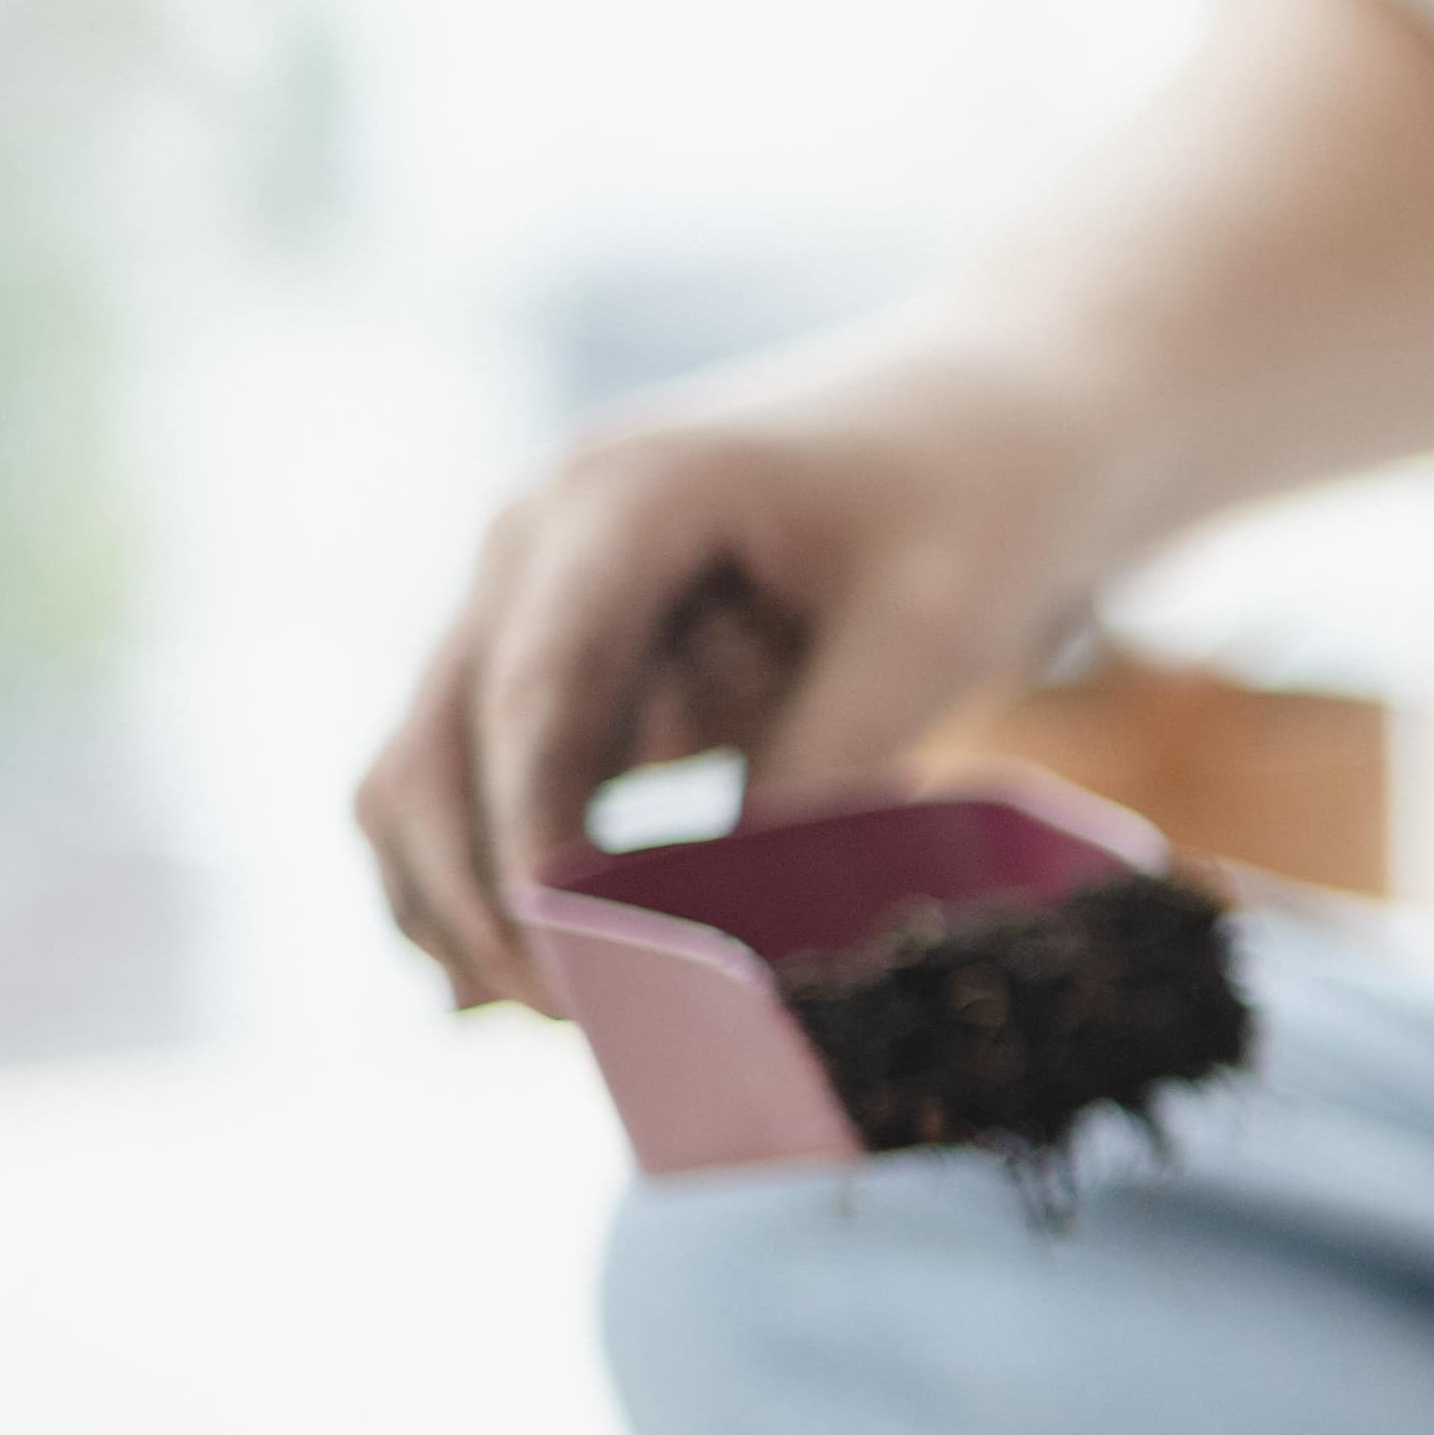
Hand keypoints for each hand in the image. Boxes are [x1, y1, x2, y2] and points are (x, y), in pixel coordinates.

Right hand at [358, 335, 1114, 1007]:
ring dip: (463, 897)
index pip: (531, 694)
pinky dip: (497, 875)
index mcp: (620, 497)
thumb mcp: (933, 632)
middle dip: (481, 894)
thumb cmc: (987, 504)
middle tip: (579, 1020)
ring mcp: (534, 590)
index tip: (570, 965)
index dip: (530, 842)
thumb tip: (727, 928)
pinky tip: (552, 980)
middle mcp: (539, 537)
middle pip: (436, 743)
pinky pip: (486, 777)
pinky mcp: (566, 650)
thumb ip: (824, 765)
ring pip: (425, 771)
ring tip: (568, 1017)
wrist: (1008, 413)